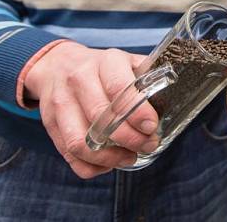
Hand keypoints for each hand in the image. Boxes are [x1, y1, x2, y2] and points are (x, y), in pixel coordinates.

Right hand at [25, 41, 158, 178]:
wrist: (57, 65)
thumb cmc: (101, 68)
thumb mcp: (125, 61)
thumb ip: (147, 76)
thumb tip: (176, 93)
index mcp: (104, 62)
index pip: (118, 87)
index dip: (137, 111)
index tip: (151, 126)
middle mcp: (79, 80)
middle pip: (100, 117)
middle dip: (129, 138)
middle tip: (148, 145)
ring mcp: (61, 103)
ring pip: (81, 142)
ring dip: (109, 157)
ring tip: (129, 158)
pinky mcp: (50, 124)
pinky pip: (69, 156)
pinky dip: (91, 166)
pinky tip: (108, 163)